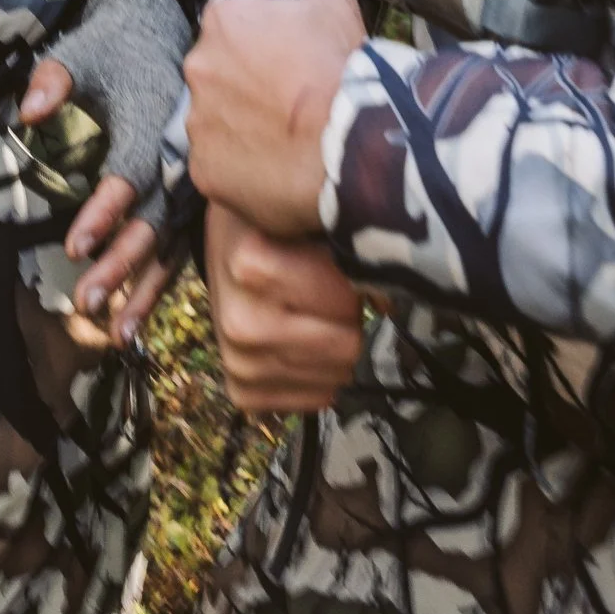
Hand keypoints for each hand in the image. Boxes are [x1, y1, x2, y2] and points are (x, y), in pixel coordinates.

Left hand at [18, 55, 173, 343]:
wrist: (164, 28)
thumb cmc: (114, 46)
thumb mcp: (80, 51)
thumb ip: (53, 79)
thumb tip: (28, 113)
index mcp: (154, 123)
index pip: (131, 174)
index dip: (105, 211)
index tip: (74, 246)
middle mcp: (180, 157)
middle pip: (155, 219)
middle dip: (122, 264)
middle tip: (85, 304)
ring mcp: (192, 178)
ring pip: (174, 240)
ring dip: (146, 287)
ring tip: (119, 333)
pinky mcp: (194, 191)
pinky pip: (184, 240)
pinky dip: (164, 279)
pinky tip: (141, 314)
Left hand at [183, 0, 365, 239]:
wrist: (346, 139)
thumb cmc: (337, 65)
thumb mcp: (334, 2)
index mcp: (223, 22)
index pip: (233, 23)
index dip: (262, 40)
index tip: (286, 58)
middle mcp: (199, 68)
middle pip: (219, 73)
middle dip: (245, 84)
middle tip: (284, 100)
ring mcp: (197, 124)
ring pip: (216, 121)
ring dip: (240, 127)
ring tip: (281, 142)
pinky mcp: (204, 171)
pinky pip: (219, 167)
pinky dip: (240, 169)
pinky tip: (272, 172)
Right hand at [204, 200, 365, 416]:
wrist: (225, 246)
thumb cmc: (274, 227)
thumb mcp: (306, 215)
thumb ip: (349, 245)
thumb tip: (389, 300)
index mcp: (252, 266)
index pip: (346, 299)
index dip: (353, 280)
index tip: (338, 263)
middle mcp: (240, 322)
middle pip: (346, 344)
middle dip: (348, 317)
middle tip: (327, 293)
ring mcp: (238, 364)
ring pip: (337, 377)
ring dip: (336, 345)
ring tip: (312, 314)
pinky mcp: (242, 393)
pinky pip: (317, 399)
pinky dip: (320, 373)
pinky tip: (302, 342)